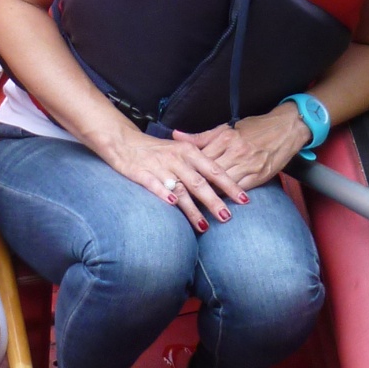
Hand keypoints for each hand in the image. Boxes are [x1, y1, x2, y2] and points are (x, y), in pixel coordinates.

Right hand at [98, 123, 246, 224]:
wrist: (124, 141)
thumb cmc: (157, 150)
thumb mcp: (182, 148)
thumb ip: (200, 164)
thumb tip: (223, 180)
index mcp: (190, 151)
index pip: (214, 170)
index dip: (230, 185)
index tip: (244, 200)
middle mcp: (177, 159)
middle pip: (200, 183)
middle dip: (214, 201)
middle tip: (227, 218)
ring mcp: (160, 166)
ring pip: (180, 189)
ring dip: (192, 209)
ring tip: (204, 226)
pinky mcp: (142, 173)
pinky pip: (155, 185)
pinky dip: (163, 194)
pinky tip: (172, 205)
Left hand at [172, 102, 310, 193]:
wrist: (286, 129)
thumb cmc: (255, 128)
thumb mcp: (227, 128)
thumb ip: (201, 137)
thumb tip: (176, 135)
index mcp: (225, 138)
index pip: (199, 157)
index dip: (186, 169)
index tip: (172, 179)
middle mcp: (235, 152)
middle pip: (209, 173)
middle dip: (194, 185)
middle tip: (177, 197)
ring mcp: (247, 165)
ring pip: (222, 184)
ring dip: (209, 195)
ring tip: (194, 206)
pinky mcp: (258, 176)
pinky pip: (239, 189)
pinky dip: (227, 197)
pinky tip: (218, 203)